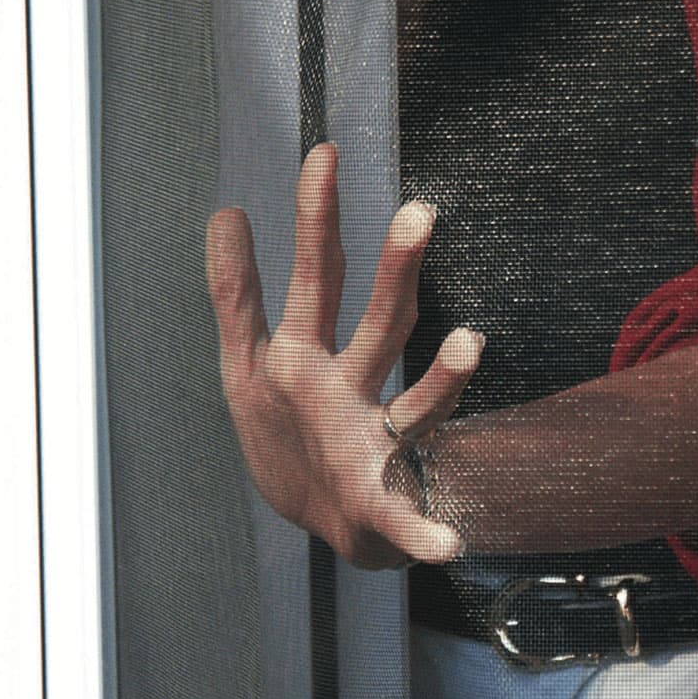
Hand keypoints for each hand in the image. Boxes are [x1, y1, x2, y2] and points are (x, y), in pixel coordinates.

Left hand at [206, 143, 482, 568]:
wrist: (335, 524)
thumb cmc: (293, 437)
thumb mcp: (247, 366)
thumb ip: (237, 294)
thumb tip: (226, 211)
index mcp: (311, 355)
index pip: (318, 275)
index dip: (315, 220)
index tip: (324, 155)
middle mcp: (355, 389)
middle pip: (380, 321)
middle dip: (398, 271)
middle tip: (419, 213)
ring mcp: (379, 447)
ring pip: (419, 404)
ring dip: (446, 378)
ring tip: (471, 345)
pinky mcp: (387, 509)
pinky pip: (411, 522)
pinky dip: (427, 535)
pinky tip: (445, 543)